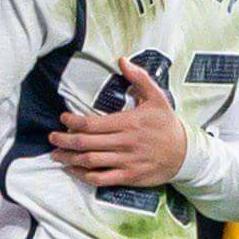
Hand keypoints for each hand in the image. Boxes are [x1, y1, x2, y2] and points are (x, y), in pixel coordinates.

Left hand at [51, 59, 191, 185]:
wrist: (186, 154)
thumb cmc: (167, 124)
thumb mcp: (157, 98)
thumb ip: (139, 78)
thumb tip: (121, 60)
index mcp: (128, 123)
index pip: (92, 123)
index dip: (73, 122)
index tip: (63, 118)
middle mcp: (124, 143)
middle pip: (86, 143)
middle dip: (64, 140)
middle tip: (52, 137)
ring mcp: (126, 162)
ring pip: (90, 162)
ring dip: (69, 158)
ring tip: (56, 154)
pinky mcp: (129, 177)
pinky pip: (101, 179)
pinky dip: (84, 176)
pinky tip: (73, 170)